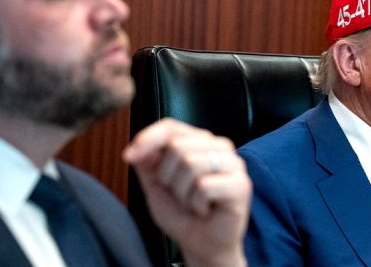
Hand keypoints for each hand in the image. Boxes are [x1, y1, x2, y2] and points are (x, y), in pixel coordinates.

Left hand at [124, 118, 250, 266]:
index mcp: (198, 141)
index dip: (147, 139)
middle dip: (167, 177)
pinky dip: (196, 204)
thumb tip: (136, 147)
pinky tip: (205, 209)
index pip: (170, 127)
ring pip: (191, 164)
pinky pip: (204, 186)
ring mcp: (233, 164)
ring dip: (182, 193)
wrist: (200, 244)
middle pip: (177, 145)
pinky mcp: (241, 184)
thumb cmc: (181, 213)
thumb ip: (147, 162)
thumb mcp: (155, 185)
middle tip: (179, 194)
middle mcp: (218, 146)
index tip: (128, 157)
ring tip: (192, 202)